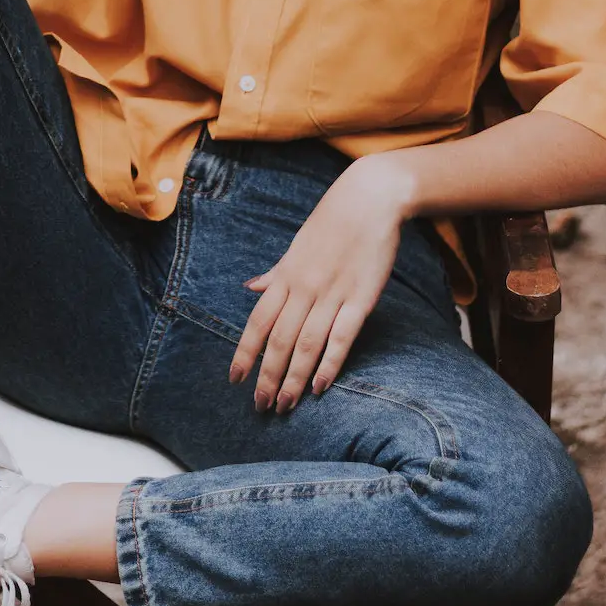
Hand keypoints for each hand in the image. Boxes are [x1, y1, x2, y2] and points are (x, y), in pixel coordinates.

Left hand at [228, 157, 414, 413]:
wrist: (369, 199)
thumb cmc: (331, 222)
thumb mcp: (296, 246)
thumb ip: (276, 274)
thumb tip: (251, 288)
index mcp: (286, 277)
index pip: (258, 323)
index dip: (245, 353)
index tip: (235, 380)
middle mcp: (303, 289)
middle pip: (279, 341)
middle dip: (267, 377)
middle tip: (261, 406)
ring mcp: (332, 294)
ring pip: (306, 344)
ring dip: (294, 378)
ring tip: (285, 404)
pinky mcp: (361, 298)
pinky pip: (341, 337)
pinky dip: (330, 363)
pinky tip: (320, 386)